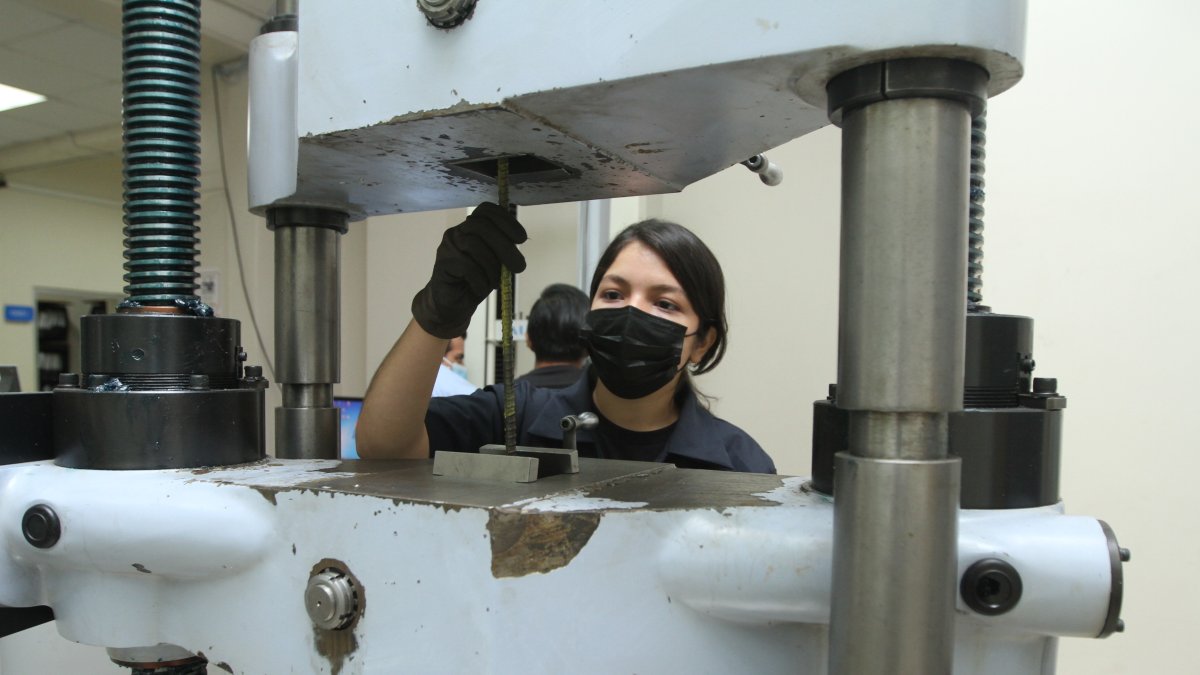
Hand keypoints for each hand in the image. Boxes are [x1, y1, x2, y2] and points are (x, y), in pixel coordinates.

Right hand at [411, 202, 526, 338]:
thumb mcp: (495, 263)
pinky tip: (480, 289)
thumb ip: (503, 250)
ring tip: (494, 283)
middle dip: (505, 247)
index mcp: (471, 227)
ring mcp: (448, 246)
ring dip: (492, 268)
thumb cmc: (475, 281)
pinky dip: (480, 280)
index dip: (506, 220)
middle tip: (519, 267)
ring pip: (475, 246)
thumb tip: (518, 244)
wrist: (453, 304)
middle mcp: (457, 232)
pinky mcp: (443, 263)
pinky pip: (467, 267)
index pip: (486, 211)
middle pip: (483, 227)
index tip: (521, 238)